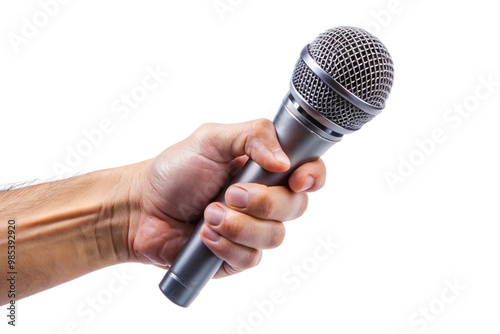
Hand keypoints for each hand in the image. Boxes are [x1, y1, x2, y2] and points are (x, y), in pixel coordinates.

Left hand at [128, 119, 325, 277]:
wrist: (141, 208)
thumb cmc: (174, 171)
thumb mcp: (211, 139)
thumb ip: (253, 135)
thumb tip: (285, 160)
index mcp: (264, 170)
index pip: (309, 174)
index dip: (312, 178)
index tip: (296, 180)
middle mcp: (264, 201)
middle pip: (296, 208)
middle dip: (263, 202)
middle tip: (229, 193)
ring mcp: (251, 230)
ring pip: (275, 237)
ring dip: (239, 225)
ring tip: (208, 214)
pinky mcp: (236, 256)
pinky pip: (251, 259)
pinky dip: (226, 246)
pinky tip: (204, 235)